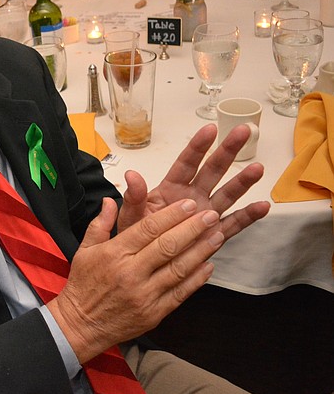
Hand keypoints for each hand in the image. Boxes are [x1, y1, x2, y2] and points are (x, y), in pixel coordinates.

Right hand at [50, 196, 223, 362]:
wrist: (81, 324)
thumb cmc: (84, 284)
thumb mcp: (84, 250)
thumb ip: (100, 223)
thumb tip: (109, 200)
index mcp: (114, 253)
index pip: (148, 228)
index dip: (171, 215)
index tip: (189, 205)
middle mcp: (131, 272)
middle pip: (168, 246)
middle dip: (192, 228)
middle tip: (210, 215)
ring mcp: (144, 294)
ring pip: (179, 269)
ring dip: (201, 251)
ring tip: (217, 236)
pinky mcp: (154, 313)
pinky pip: (181, 293)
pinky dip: (197, 279)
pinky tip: (209, 265)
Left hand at [117, 123, 269, 241]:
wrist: (144, 264)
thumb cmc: (135, 237)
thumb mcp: (131, 217)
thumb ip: (134, 197)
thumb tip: (130, 175)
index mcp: (170, 189)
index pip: (186, 164)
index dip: (198, 146)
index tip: (210, 129)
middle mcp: (192, 197)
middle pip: (212, 171)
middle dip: (227, 151)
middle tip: (243, 131)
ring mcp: (206, 214)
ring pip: (227, 193)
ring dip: (243, 181)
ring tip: (258, 167)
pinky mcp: (214, 234)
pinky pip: (234, 224)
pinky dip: (248, 216)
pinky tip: (263, 206)